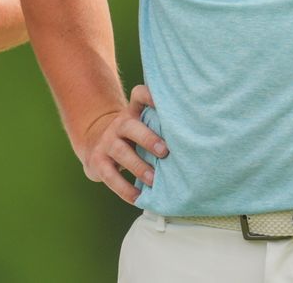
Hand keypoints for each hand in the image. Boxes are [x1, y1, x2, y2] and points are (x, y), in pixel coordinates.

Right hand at [77, 85, 167, 204]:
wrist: (94, 142)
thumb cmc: (132, 136)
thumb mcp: (141, 124)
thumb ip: (160, 125)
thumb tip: (198, 135)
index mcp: (133, 112)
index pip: (139, 95)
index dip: (149, 96)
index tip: (163, 102)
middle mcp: (119, 125)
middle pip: (130, 126)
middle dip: (148, 139)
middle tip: (165, 152)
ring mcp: (107, 143)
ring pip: (121, 152)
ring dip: (138, 167)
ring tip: (154, 180)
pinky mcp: (98, 162)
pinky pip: (111, 176)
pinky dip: (125, 189)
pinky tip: (139, 198)